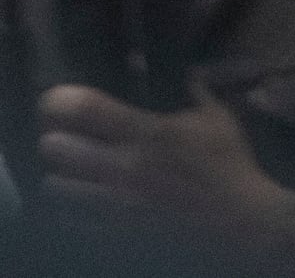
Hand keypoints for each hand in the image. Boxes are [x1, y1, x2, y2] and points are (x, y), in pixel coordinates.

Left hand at [37, 82, 294, 275]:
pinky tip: (85, 196)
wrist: (240, 218)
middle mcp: (124, 166)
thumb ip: (192, 88)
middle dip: (55, 138)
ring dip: (60, 174)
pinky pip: (69, 218)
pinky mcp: (116, 230)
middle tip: (65, 135)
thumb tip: (173, 64)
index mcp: (148, 133)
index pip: (82, 109)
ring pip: (54, 186)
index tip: (59, 100)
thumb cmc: (230, 163)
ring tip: (73, 169)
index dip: (59, 100)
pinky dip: (70, 206)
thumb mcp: (217, 117)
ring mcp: (116, 202)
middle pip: (54, 148)